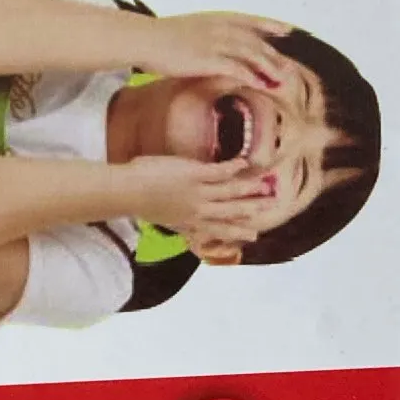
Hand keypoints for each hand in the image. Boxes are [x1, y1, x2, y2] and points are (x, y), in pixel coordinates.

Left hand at [124, 155, 276, 242]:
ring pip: (230, 192)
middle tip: (270, 208)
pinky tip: (244, 164)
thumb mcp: (164, 219)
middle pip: (231, 211)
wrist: (129, 191)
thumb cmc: (140, 203)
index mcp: (190, 222)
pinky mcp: (195, 175)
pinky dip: (233, 168)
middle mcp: (199, 210)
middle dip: (252, 209)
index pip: (220, 228)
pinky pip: (220, 172)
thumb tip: (186, 226)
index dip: (238, 231)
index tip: (254, 235)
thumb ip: (179, 222)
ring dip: (249, 189)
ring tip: (265, 186)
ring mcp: (198, 192)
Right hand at [143, 12, 294, 89]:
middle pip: (255, 41)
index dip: (270, 24)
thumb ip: (202, 34)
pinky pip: (237, 68)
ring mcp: (215, 42)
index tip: (287, 29)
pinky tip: (261, 85)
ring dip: (269, 67)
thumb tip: (207, 43)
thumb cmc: (159, 37)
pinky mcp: (208, 59)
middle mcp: (219, 28)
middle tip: (289, 67)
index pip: (250, 20)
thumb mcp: (186, 29)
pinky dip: (252, 76)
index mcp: (214, 18)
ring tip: (282, 80)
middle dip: (274, 54)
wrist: (143, 38)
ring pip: (251, 54)